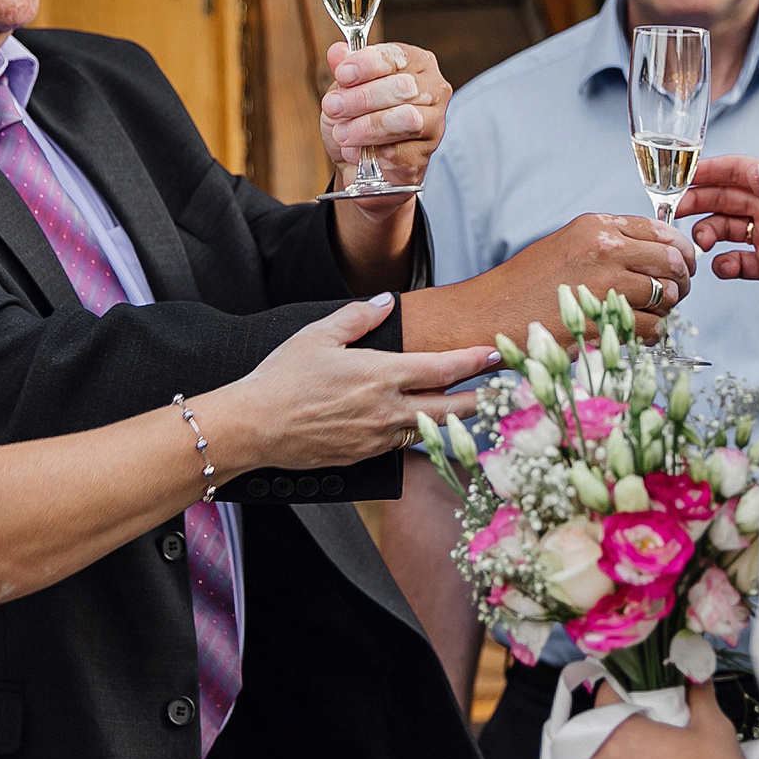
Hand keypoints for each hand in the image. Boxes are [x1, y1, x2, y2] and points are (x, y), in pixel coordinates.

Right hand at [216, 297, 494, 470]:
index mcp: (380, 374)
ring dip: (454, 419)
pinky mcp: (365, 457)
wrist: (254, 427)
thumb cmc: (282, 378)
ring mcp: (378, 438)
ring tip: (473, 408)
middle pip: (452, 408)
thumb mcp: (319, 335)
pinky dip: (421, 434)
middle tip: (505, 390)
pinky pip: (404, 445)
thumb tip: (386, 302)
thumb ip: (358, 317)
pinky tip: (426, 426)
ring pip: (431, 429)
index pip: (443, 369)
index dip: (475, 362)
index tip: (497, 354)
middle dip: (483, 399)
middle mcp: (387, 410)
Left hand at [321, 41, 450, 208]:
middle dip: (364, 97)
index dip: (368, 64)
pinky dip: (373, 153)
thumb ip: (343, 69)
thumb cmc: (356, 115)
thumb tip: (337, 52)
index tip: (342, 74)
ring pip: (407, 120)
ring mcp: (433, 124)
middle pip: (404, 87)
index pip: (397, 56)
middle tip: (333, 106)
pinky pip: (401, 153)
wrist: (358, 159)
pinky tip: (355, 152)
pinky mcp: (424, 156)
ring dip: (368, 126)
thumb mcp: (344, 88)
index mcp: (417, 63)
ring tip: (342, 133)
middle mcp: (433, 90)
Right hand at [402, 213, 699, 352]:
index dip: (680, 250)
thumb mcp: (566, 247)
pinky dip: (651, 334)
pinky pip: (651, 326)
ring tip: (651, 317)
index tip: (684, 264)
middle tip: (676, 294)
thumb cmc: (523, 286)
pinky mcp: (602, 318)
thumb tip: (652, 256)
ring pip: (666, 294)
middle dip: (682, 280)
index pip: (660, 231)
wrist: (487, 315)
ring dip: (667, 309)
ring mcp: (604, 283)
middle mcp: (604, 248)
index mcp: (596, 227)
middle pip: (671, 260)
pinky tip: (638, 335)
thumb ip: (608, 245)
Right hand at [679, 156, 758, 303]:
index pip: (742, 170)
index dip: (712, 170)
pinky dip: (724, 264)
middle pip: (725, 198)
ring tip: (703, 245)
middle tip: (677, 211)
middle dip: (699, 202)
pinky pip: (735, 261)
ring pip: (724, 229)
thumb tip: (754, 172)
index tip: (684, 175)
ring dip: (708, 234)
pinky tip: (724, 268)